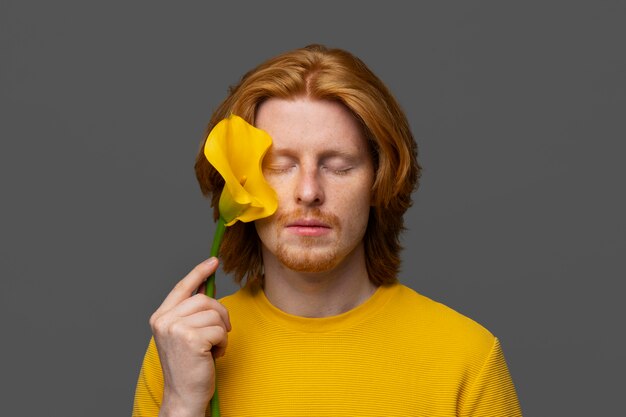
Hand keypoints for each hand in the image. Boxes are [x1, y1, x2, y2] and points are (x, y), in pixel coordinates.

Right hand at [149, 258, 230, 416]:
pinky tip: (214, 355)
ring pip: (214, 314)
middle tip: (222, 332)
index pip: (182, 288)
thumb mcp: (185, 335)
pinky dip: (223, 343)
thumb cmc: (188, 366)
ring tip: (213, 348)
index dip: (199, 272)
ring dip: (222, 331)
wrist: (183, 396)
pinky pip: (220, 329)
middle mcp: (164, 320)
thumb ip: (192, 312)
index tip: (214, 261)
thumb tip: (206, 287)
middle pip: (204, 299)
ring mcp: (176, 329)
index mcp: (160, 317)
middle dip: (220, 314)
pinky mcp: (191, 339)